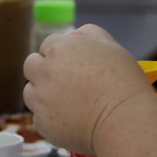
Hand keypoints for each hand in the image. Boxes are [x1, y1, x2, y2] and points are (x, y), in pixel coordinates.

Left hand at [23, 25, 153, 153]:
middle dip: (43, 71)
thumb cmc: (124, 82)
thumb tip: (73, 35)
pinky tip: (71, 121)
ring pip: (30, 92)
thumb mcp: (111, 46)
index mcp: (59, 49)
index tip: (73, 66)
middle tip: (65, 82)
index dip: (60, 55)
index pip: (47, 45)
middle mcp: (44, 71)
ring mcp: (40, 98)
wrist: (125, 120)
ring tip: (69, 103)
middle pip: (31, 66)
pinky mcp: (42, 122)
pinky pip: (39, 118)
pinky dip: (51, 120)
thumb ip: (89, 34)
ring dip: (43, 95)